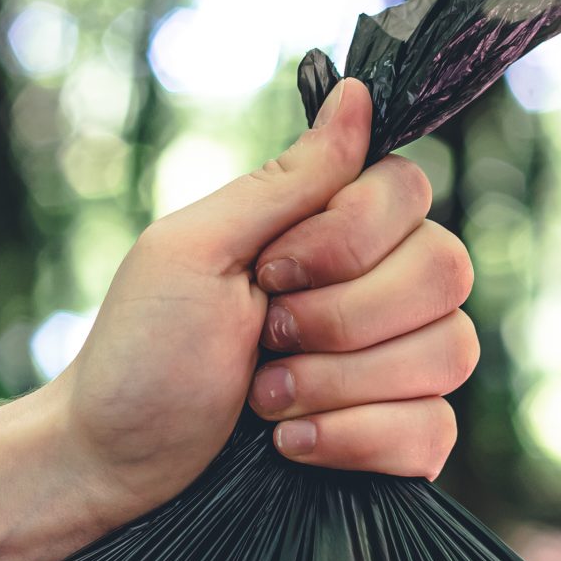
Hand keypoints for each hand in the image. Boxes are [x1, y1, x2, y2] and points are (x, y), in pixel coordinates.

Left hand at [41, 79, 477, 528]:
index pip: (411, 193)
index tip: (271, 274)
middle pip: (445, 273)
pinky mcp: (394, 441)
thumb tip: (358, 93)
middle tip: (262, 343)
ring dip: (340, 386)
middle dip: (341, 321)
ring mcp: (392, 369)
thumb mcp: (197, 250)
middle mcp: (376, 291)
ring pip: (449, 353)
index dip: (351, 240)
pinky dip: (359, 442)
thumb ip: (287, 180)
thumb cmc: (141, 353)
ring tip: (265, 402)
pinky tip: (295, 449)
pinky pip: (435, 434)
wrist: (112, 467)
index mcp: (329, 232)